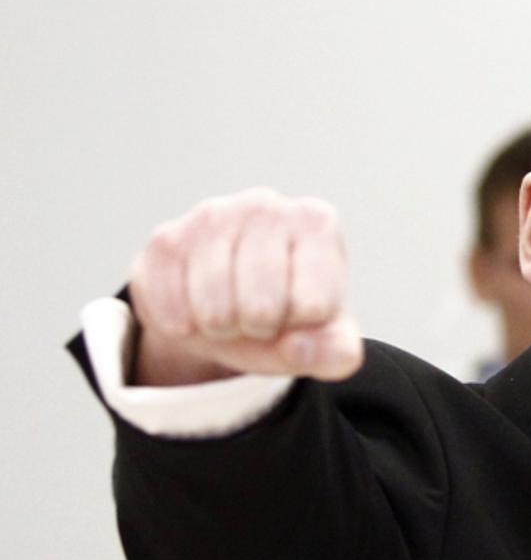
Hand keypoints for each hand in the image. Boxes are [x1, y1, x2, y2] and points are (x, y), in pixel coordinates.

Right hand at [129, 187, 362, 385]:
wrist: (230, 306)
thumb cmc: (288, 316)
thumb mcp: (323, 338)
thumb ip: (336, 352)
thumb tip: (301, 349)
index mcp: (316, 224)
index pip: (314, 306)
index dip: (302, 326)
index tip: (300, 312)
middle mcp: (266, 206)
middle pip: (261, 308)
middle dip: (259, 329)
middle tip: (260, 317)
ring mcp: (212, 216)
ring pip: (213, 308)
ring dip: (221, 328)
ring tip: (231, 313)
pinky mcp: (166, 239)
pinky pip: (170, 306)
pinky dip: (184, 326)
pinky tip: (197, 310)